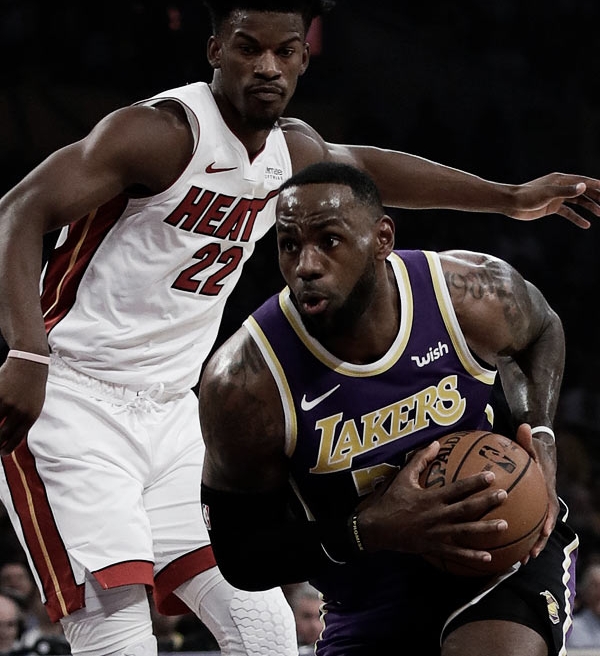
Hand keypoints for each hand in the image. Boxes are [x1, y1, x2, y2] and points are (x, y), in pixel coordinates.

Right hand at [0, 357, 47, 454]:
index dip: (6, 449)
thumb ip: (25, 421)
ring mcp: (6, 403)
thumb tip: (13, 438)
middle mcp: (19, 412)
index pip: (15, 440)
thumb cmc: (32, 386)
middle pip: (0, 436)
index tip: (2, 452)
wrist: (30, 363)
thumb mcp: (35, 405)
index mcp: (31, 416)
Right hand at [355, 441, 508, 567]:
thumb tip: (436, 444)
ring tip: (504, 526)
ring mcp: (436, 533)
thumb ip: (420, 460)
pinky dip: (472, 556)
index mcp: (430, 498)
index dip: (475, 482)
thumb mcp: (403, 477)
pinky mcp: (434, 547)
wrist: (377, 528)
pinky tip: (489, 557)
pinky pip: (455, 553)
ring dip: (486, 529)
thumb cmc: (390, 501)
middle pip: (466, 509)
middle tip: (504, 496)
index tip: (492, 476)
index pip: (457, 488)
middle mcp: (436, 515)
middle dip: (487, 502)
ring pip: (466, 532)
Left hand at [508, 173, 599, 227]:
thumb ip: (567, 191)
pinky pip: (568, 212)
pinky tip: (586, 224)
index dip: (597, 185)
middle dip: (597, 197)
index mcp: (562, 180)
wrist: (511, 204)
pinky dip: (577, 218)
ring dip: (590, 207)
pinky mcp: (552, 207)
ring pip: (578, 202)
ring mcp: (557, 197)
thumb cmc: (528, 196)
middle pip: (584, 191)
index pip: (584, 182)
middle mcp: (561, 187)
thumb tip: (584, 186)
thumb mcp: (548, 194)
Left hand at [514, 423, 557, 559]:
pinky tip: (501, 546)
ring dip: (528, 544)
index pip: (550, 505)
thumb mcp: (531, 444)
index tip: (544, 530)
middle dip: (538, 541)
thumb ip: (526, 438)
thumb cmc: (533, 449)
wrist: (540, 454)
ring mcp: (536, 507)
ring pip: (534, 529)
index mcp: (546, 488)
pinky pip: (523, 524)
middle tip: (529, 555)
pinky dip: (515, 535)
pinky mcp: (528, 509)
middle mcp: (544, 501)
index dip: (548, 518)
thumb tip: (523, 426)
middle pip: (543, 524)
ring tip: (519, 561)